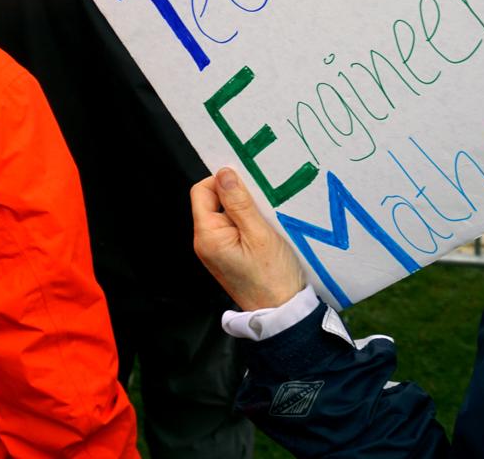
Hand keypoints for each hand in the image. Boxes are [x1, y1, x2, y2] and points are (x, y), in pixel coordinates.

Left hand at [191, 167, 307, 310]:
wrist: (281, 310)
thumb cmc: (273, 277)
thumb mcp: (258, 233)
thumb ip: (239, 202)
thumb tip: (224, 174)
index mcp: (208, 236)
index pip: (201, 191)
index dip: (222, 182)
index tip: (246, 185)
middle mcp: (206, 243)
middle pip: (212, 201)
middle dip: (235, 196)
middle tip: (260, 203)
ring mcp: (215, 250)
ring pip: (224, 214)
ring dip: (243, 210)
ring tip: (264, 220)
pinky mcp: (227, 255)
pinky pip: (231, 228)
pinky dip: (246, 223)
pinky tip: (263, 230)